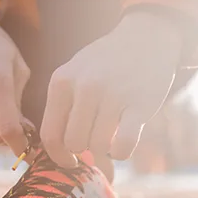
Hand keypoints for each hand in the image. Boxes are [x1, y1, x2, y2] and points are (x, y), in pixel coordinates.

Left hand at [41, 11, 182, 166]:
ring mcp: (112, 95)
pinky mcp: (139, 105)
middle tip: (97, 141)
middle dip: (85, 150)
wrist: (146, 37)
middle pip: (74, 144)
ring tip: (112, 134)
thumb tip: (60, 155)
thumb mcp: (75, 74)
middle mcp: (84, 87)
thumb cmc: (106, 63)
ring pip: (97, 147)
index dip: (59, 156)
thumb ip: (64, 108)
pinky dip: (122, 152)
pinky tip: (125, 141)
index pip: (50, 134)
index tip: (71, 161)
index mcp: (62, 82)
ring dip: (105, 149)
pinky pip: (123, 146)